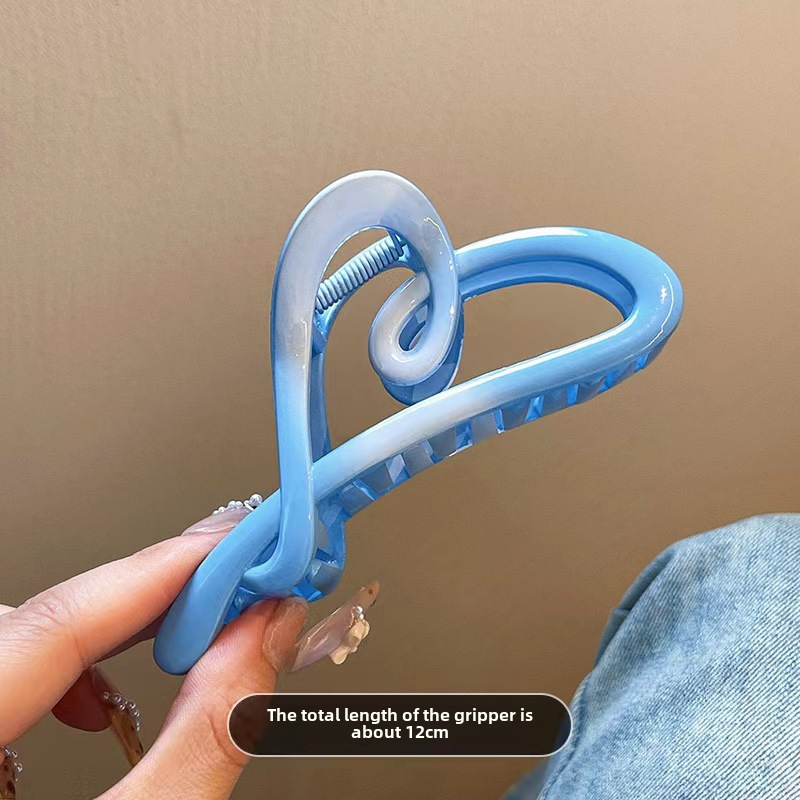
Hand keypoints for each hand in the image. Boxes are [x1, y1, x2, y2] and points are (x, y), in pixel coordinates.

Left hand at [0, 519, 306, 798]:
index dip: (160, 573)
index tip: (236, 547)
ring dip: (113, 628)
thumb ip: (205, 737)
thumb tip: (267, 633)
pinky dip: (72, 668)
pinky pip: (9, 669)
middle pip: (36, 615)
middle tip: (232, 578)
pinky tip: (106, 697)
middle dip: (146, 592)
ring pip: (22, 633)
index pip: (56, 621)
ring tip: (188, 633)